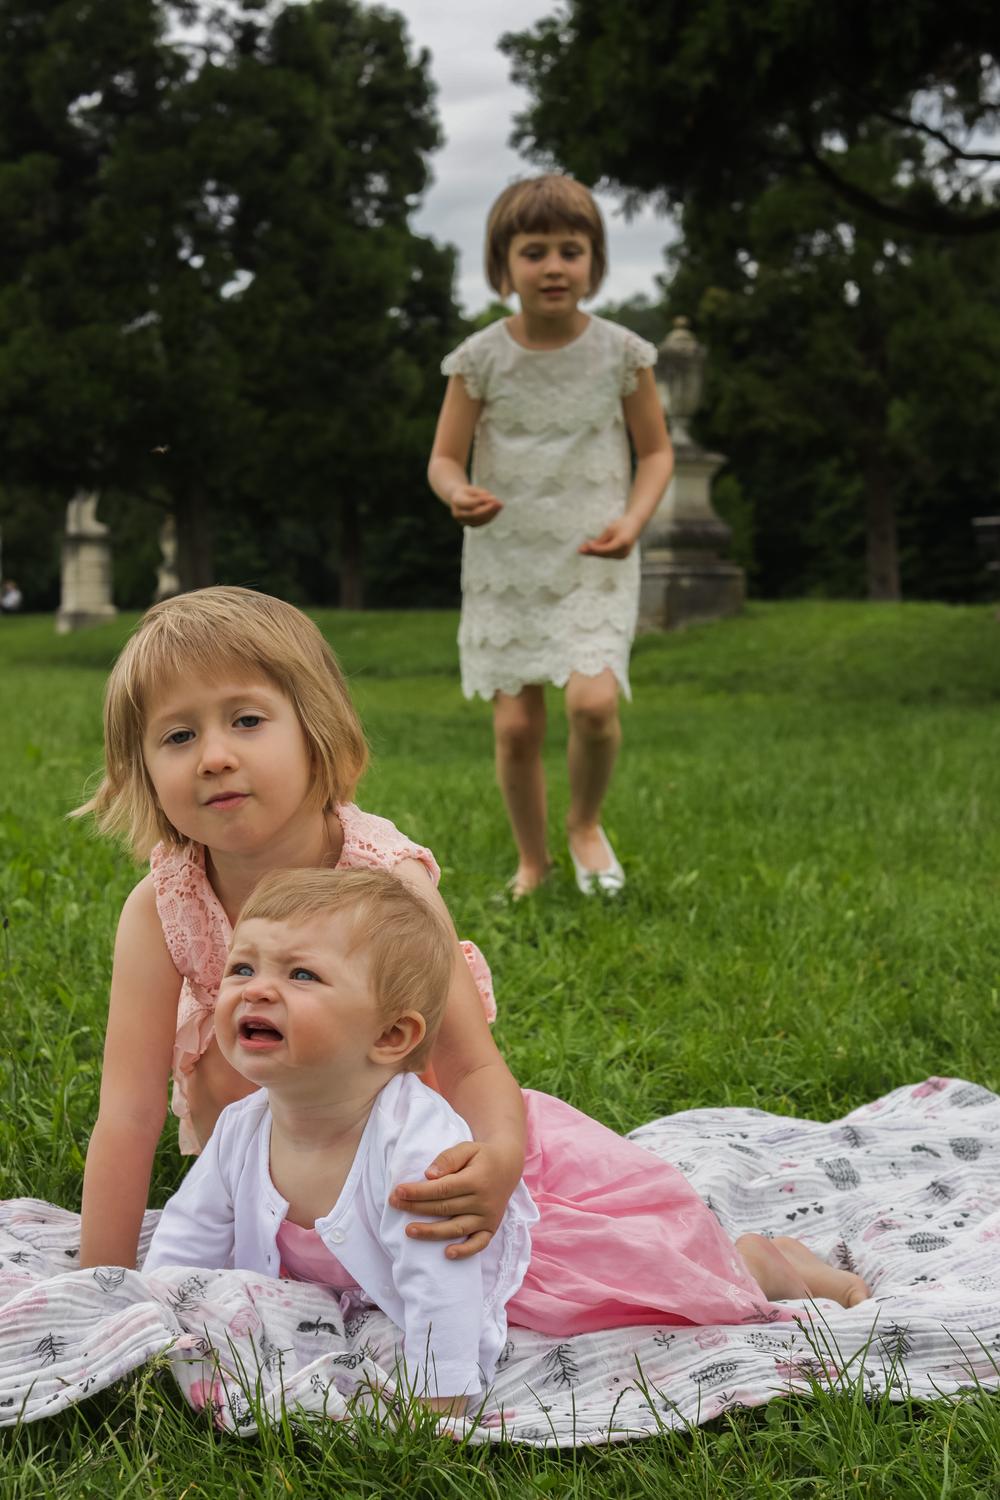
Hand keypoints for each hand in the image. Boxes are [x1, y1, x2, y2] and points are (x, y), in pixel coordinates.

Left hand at [388, 1140, 517, 1258]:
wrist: (508, 1166)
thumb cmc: (481, 1156)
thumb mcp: (467, 1148)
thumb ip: (448, 1159)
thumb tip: (429, 1175)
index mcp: (476, 1179)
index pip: (442, 1189)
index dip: (419, 1191)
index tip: (398, 1191)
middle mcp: (483, 1201)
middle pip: (445, 1208)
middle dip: (417, 1208)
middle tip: (394, 1205)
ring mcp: (488, 1217)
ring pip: (456, 1228)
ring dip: (431, 1232)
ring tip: (409, 1231)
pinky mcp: (491, 1227)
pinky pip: (479, 1244)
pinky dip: (465, 1251)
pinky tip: (447, 1254)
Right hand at [448, 484, 502, 527]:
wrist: (457, 498)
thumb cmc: (467, 491)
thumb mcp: (473, 488)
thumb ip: (482, 494)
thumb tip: (494, 500)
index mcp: (456, 501)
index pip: (469, 503)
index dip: (481, 501)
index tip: (494, 497)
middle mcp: (458, 513)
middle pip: (474, 514)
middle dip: (488, 509)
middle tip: (500, 503)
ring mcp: (463, 521)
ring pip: (479, 520)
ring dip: (492, 513)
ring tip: (501, 505)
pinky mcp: (470, 525)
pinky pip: (482, 522)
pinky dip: (491, 516)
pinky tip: (497, 509)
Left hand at [579, 517, 639, 558]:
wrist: (635, 525)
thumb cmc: (622, 524)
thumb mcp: (610, 529)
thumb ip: (600, 540)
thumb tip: (588, 548)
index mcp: (623, 542)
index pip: (606, 549)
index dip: (595, 548)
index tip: (586, 545)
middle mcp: (624, 551)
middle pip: (604, 554)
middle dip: (592, 552)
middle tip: (579, 550)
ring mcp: (623, 555)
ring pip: (605, 555)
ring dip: (594, 553)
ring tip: (582, 550)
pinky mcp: (621, 556)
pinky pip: (608, 555)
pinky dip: (600, 552)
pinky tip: (590, 550)